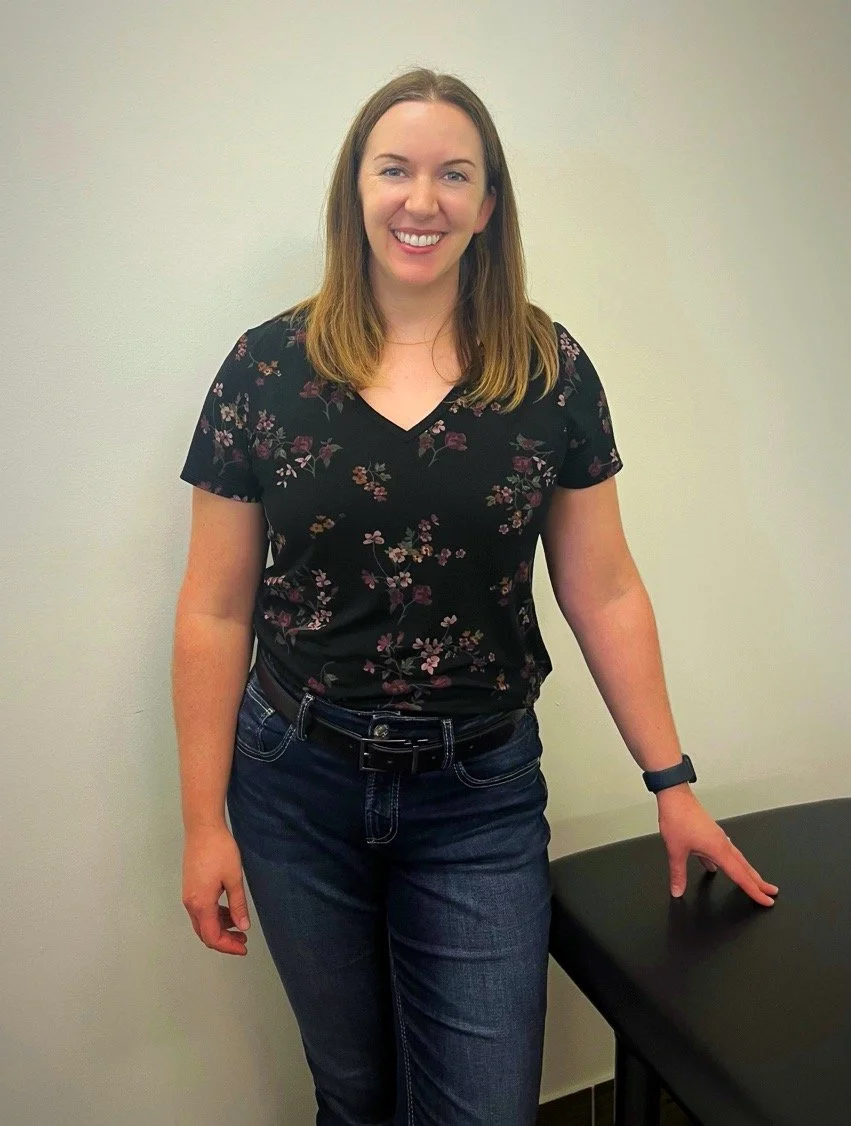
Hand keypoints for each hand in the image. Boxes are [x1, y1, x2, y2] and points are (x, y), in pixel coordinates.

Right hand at [182, 824, 250, 954]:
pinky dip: (214, 915)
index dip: (228, 946)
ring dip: (220, 927)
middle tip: (243, 940)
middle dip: (224, 940)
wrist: (203, 828)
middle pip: (205, 933)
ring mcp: (188, 895)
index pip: (212, 936)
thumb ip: (238, 905)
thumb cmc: (219, 849)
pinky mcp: (190, 887)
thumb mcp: (234, 878)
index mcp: (201, 904)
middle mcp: (191, 903)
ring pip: (202, 922)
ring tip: (240, 925)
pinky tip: (228, 910)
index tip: (243, 947)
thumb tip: (243, 925)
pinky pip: (201, 910)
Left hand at [656, 786, 778, 906]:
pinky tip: (714, 867)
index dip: (754, 891)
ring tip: (752, 882)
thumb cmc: (678, 818)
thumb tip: (677, 891)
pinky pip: (722, 851)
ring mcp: (717, 837)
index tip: (767, 901)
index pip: (741, 876)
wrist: (675, 795)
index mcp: (719, 850)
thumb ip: (678, 873)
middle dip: (759, 882)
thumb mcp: (675, 850)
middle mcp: (722, 843)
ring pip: (736, 859)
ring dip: (746, 871)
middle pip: (745, 867)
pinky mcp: (710, 833)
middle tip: (771, 893)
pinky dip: (725, 862)